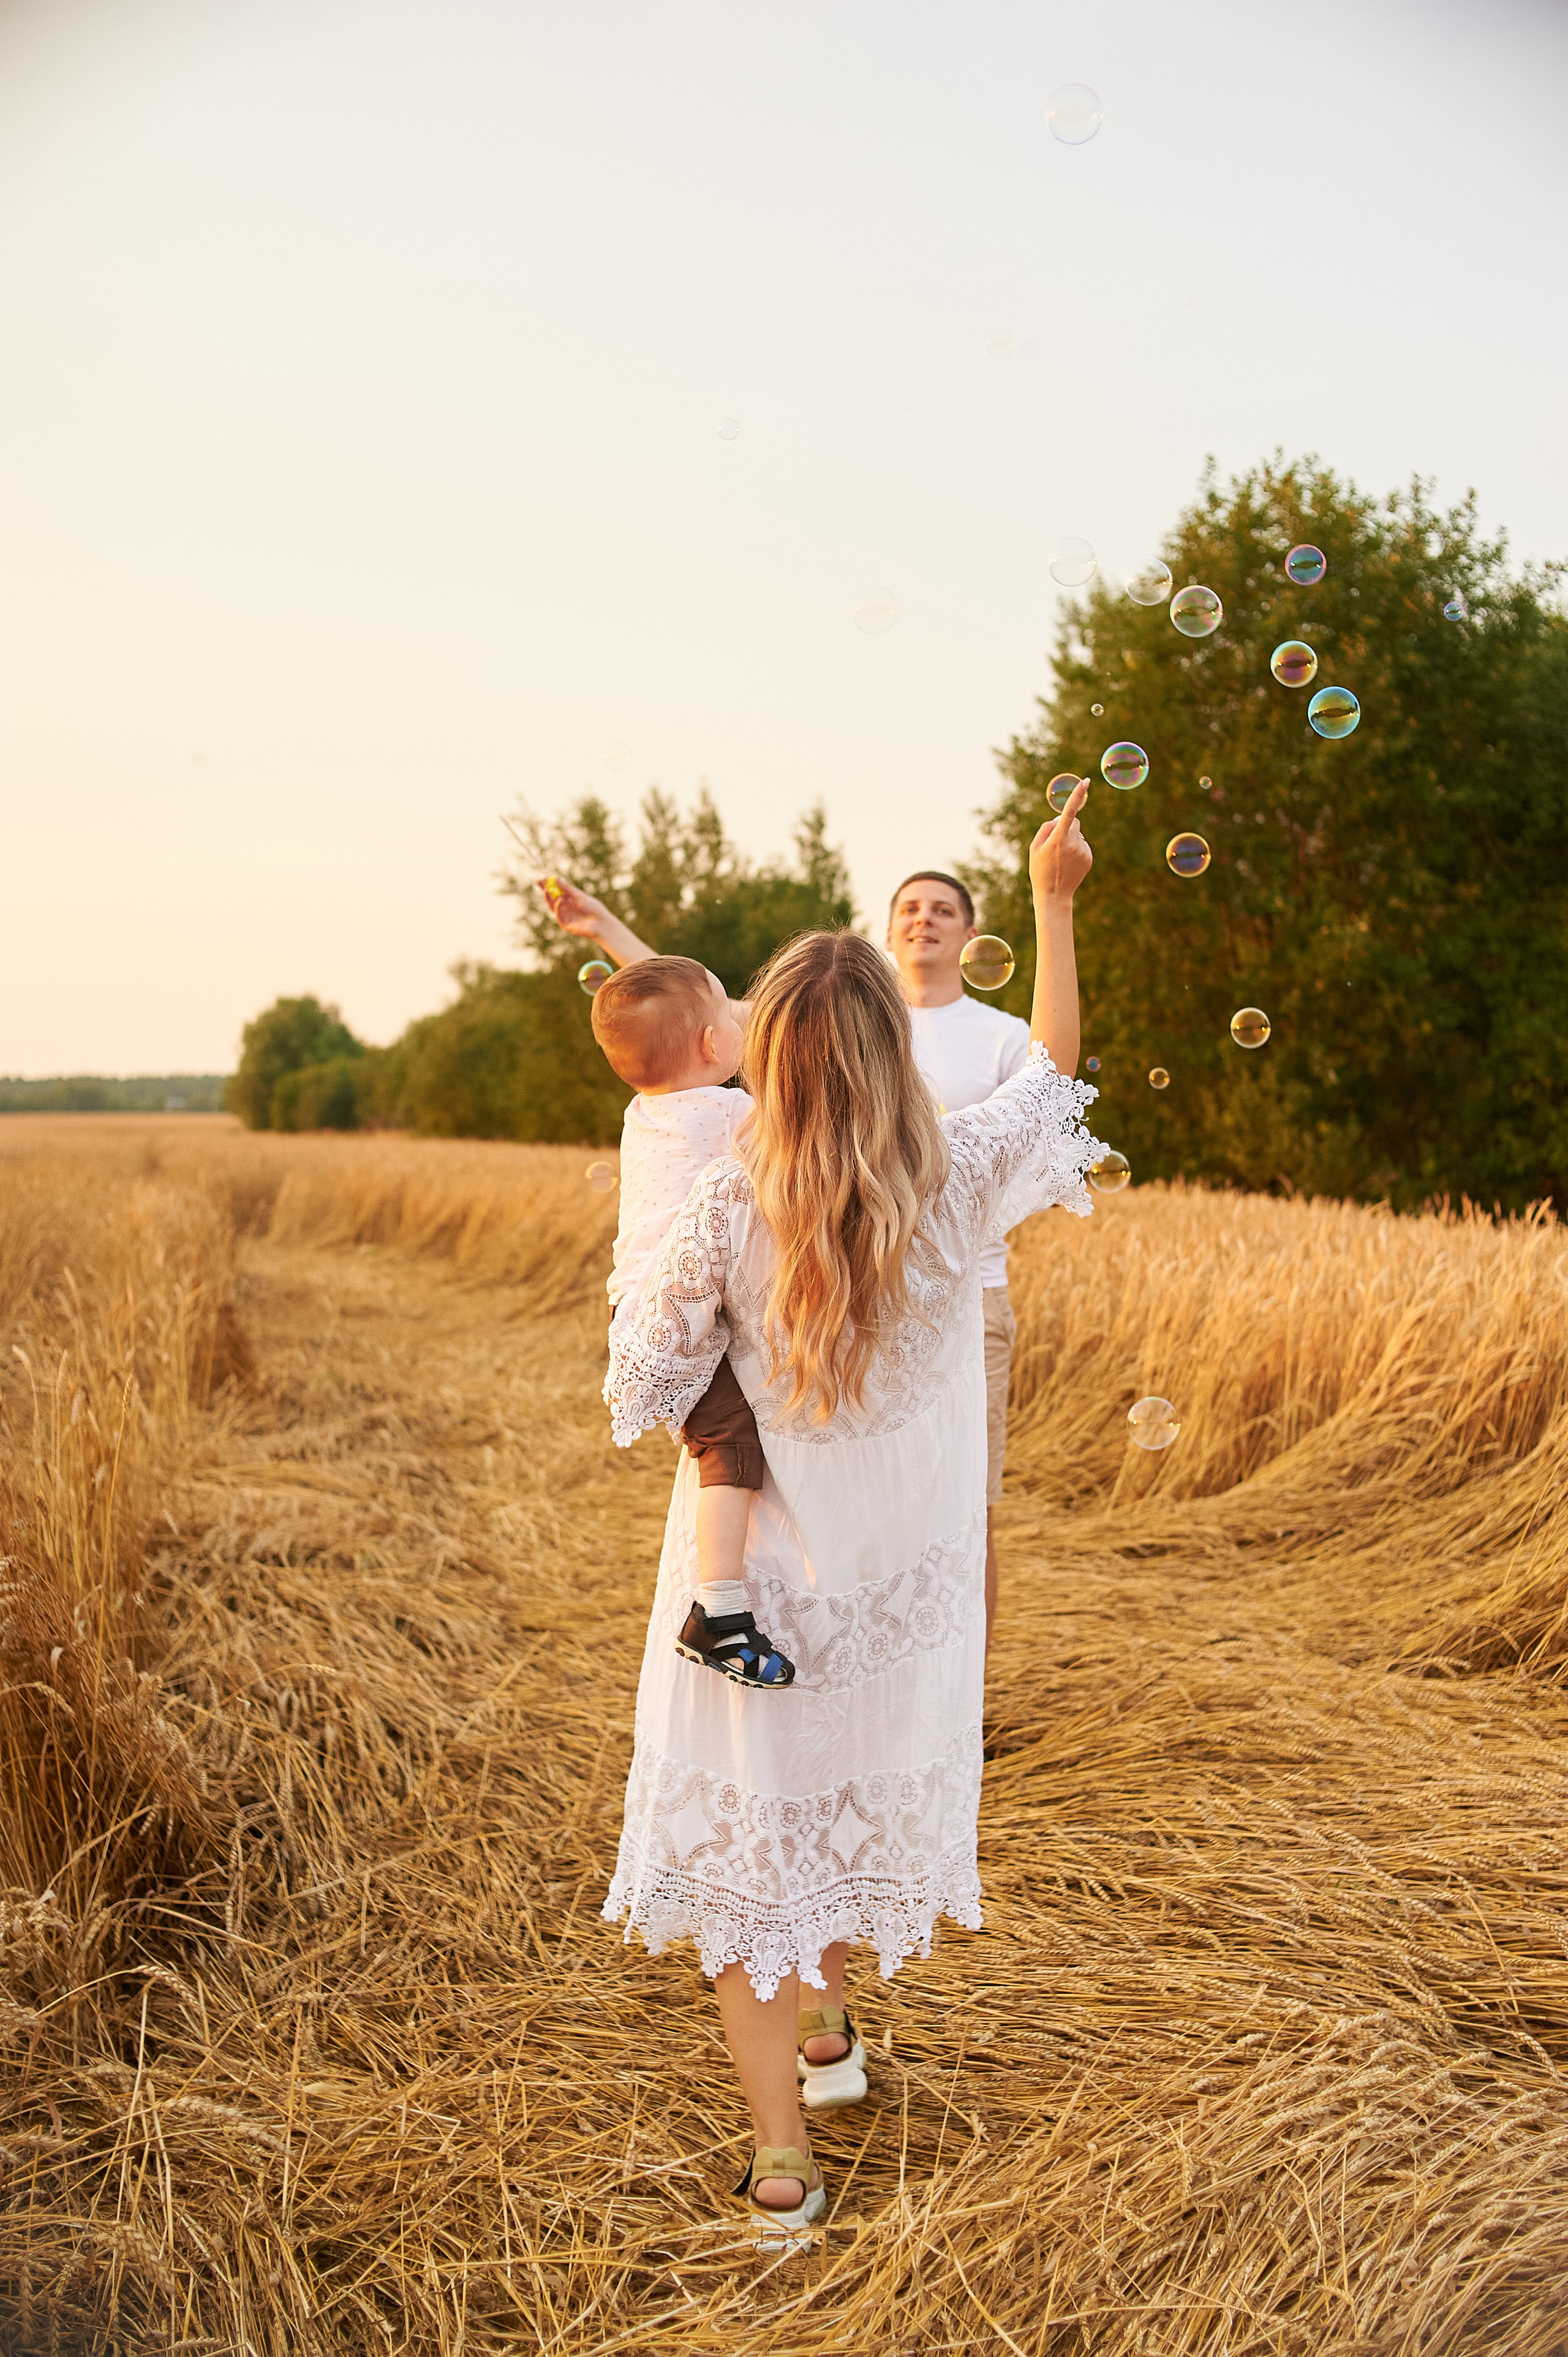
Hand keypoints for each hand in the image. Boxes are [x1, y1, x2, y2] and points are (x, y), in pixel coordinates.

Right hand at [537, 875, 610, 937]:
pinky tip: (560, 900)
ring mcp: (565, 915)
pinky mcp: (565, 924)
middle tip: (539, 882)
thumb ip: (567, 888)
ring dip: (549, 898)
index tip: (543, 878)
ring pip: (553, 907)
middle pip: (552, 898)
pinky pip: (558, 915)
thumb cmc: (593, 908)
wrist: (601, 923)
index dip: (549, 885)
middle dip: (545, 890)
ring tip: (546, 890)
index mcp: (570, 898)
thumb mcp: (579, 896)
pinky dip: (558, 907)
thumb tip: (555, 878)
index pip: (557, 890)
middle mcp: (566, 907)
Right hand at [1029, 780, 1091, 904]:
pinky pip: (1083, 845)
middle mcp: (1073, 843)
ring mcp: (1083, 851)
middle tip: (1055, 844)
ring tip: (1061, 859)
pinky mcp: (1089, 858)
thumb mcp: (1035, 848)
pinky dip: (1076, 850)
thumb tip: (1061, 819)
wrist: (1054, 895)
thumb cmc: (1040, 870)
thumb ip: (1046, 828)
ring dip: (1071, 841)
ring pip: (1078, 835)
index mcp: (1058, 838)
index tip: (1086, 781)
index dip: (1077, 795)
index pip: (1070, 811)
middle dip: (1066, 827)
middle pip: (1074, 822)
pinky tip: (1068, 864)